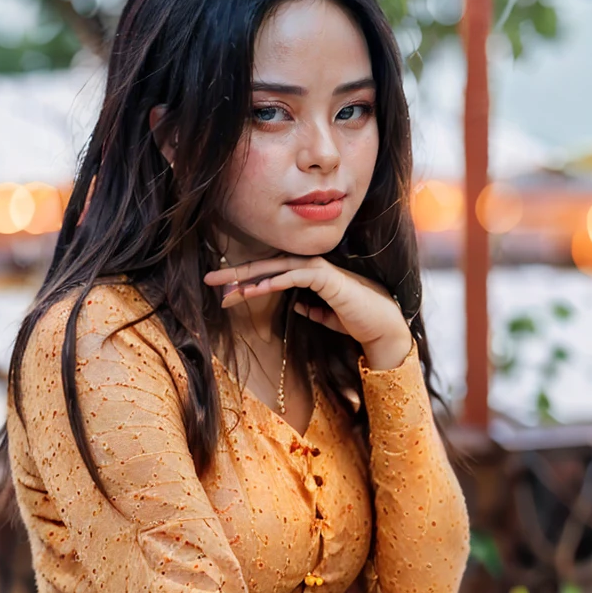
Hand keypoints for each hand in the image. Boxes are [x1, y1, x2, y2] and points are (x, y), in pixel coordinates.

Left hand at [204, 255, 412, 371]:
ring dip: (248, 278)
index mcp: (309, 274)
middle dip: (236, 273)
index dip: (246, 280)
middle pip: (266, 266)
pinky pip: (294, 277)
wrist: (382, 327)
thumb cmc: (357, 320)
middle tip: (209, 280)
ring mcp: (318, 269)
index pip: (271, 272)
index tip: (222, 291)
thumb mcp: (328, 317)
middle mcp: (310, 267)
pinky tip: (255, 290)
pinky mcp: (326, 278)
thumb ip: (313, 310)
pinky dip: (274, 282)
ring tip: (225, 290)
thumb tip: (298, 308)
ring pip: (276, 268)